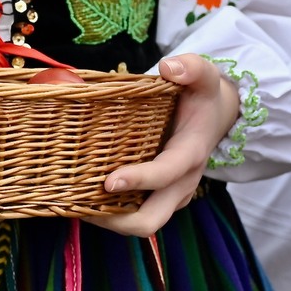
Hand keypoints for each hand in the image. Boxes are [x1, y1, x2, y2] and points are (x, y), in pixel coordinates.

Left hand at [87, 54, 239, 237]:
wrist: (216, 117)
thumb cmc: (202, 97)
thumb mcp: (204, 76)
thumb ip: (192, 67)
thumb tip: (168, 67)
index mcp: (190, 154)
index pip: (166, 174)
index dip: (139, 180)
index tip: (109, 181)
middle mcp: (182, 183)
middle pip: (150, 221)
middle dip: (114, 220)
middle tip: (79, 205)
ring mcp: (171, 195)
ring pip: (139, 223)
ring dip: (107, 219)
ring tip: (74, 203)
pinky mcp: (160, 198)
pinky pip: (135, 214)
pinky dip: (111, 213)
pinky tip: (86, 197)